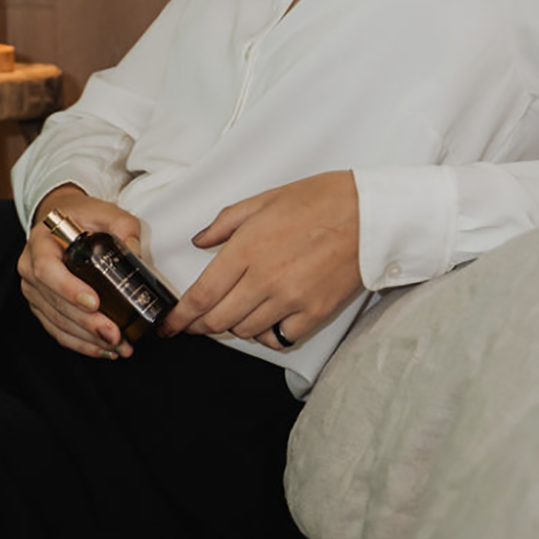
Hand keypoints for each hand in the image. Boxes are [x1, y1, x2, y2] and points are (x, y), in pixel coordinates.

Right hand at [17, 184, 145, 358]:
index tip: (94, 302)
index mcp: (40, 243)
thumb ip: (123, 224)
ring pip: (56, 321)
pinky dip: (80, 344)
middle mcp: (29, 268)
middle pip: (54, 302)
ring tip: (117, 347)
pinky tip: (104, 350)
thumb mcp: (104, 211)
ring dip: (87, 339)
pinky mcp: (41, 306)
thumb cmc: (83, 217)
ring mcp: (33, 291)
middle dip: (86, 323)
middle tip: (115, 334)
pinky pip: (57, 330)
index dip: (68, 289)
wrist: (63, 223)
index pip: (47, 269)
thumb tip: (135, 251)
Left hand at [161, 173, 361, 350]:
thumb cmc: (319, 200)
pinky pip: (279, 338)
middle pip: (218, 320)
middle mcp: (264, 280)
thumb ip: (225, 223)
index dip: (180, 318)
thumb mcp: (263, 200)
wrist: (369, 214)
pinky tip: (266, 320)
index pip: (202, 296)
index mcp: (246, 249)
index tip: (169, 326)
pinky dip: (266, 334)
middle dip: (200, 326)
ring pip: (246, 331)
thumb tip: (199, 241)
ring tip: (235, 312)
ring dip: (234, 326)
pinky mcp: (314, 313)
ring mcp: (290, 300)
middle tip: (195, 323)